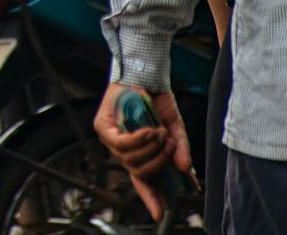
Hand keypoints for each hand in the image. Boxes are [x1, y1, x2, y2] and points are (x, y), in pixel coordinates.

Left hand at [93, 83, 194, 220]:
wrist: (147, 75)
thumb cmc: (157, 101)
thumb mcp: (173, 127)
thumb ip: (179, 148)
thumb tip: (184, 169)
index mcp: (139, 153)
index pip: (142, 181)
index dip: (151, 198)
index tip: (161, 213)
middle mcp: (122, 149)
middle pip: (139, 171)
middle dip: (159, 162)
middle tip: (170, 145)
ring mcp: (110, 139)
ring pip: (131, 160)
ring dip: (151, 149)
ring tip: (161, 132)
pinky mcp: (102, 127)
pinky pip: (123, 144)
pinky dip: (140, 140)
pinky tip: (150, 130)